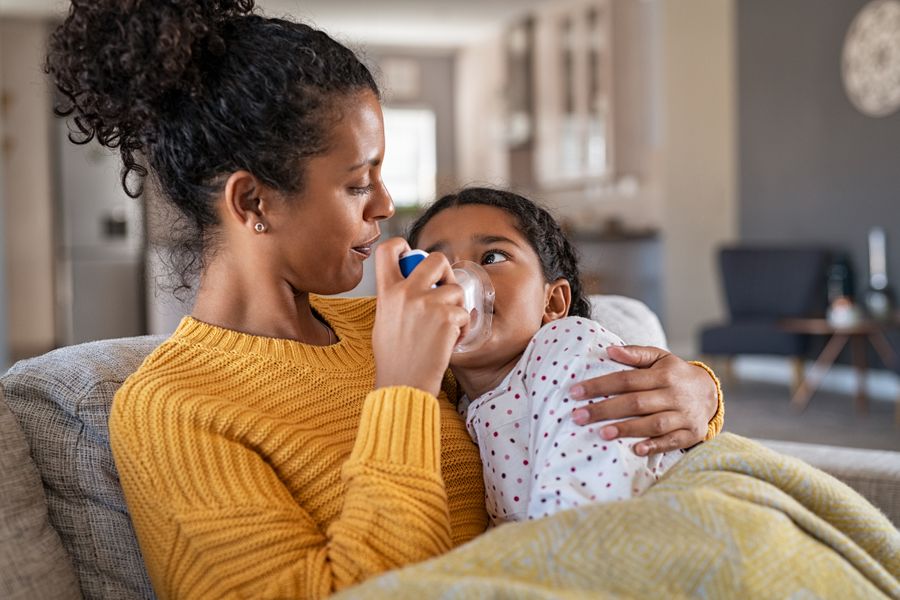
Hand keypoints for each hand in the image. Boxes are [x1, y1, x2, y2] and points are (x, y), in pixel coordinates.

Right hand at [372, 238, 468, 396]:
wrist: (403, 383)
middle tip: (446, 290)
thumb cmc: (394, 358)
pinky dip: (463, 327)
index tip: (411, 255)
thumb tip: (413, 286)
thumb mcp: (385, 321)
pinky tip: (451, 341)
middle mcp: (406, 292)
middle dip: (447, 272)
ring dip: (458, 307)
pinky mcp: (447, 317)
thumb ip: (397, 299)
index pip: (387, 249)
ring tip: (447, 328)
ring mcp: (427, 303)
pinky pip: (464, 313)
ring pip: (457, 289)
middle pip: (436, 258)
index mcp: (387, 292)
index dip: (402, 245)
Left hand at [568, 345, 717, 455]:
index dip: (600, 385)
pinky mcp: (690, 433)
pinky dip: (654, 446)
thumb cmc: (675, 375)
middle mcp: (674, 394)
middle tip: (578, 416)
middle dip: (605, 410)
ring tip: (601, 433)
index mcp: (663, 374)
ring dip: (627, 429)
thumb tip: (609, 350)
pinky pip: (671, 442)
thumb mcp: (660, 357)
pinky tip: (635, 450)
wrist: (710, 393)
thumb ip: (636, 354)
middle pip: (636, 402)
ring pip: (653, 424)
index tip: (575, 392)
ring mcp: (683, 415)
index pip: (626, 379)